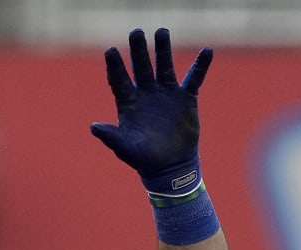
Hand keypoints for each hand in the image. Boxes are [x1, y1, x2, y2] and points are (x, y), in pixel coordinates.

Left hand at [91, 28, 212, 197]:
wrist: (171, 167)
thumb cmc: (144, 159)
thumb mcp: (125, 148)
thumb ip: (111, 136)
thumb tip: (93, 127)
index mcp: (129, 102)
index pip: (119, 79)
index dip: (115, 66)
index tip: (110, 50)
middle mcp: (146, 92)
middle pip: (141, 66)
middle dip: (138, 49)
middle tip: (136, 31)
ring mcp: (166, 93)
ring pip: (164, 65)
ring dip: (163, 49)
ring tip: (161, 31)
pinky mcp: (185, 98)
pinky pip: (194, 78)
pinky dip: (201, 65)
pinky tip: (207, 51)